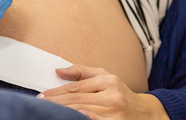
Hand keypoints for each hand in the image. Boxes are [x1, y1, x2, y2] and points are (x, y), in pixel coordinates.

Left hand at [38, 65, 169, 119]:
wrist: (145, 113)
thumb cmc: (120, 93)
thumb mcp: (105, 76)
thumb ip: (81, 72)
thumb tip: (58, 71)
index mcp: (108, 81)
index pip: (76, 88)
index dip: (56, 92)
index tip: (41, 96)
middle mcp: (112, 97)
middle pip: (77, 101)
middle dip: (56, 104)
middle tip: (40, 105)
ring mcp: (115, 115)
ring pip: (82, 113)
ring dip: (64, 114)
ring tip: (49, 113)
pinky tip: (67, 119)